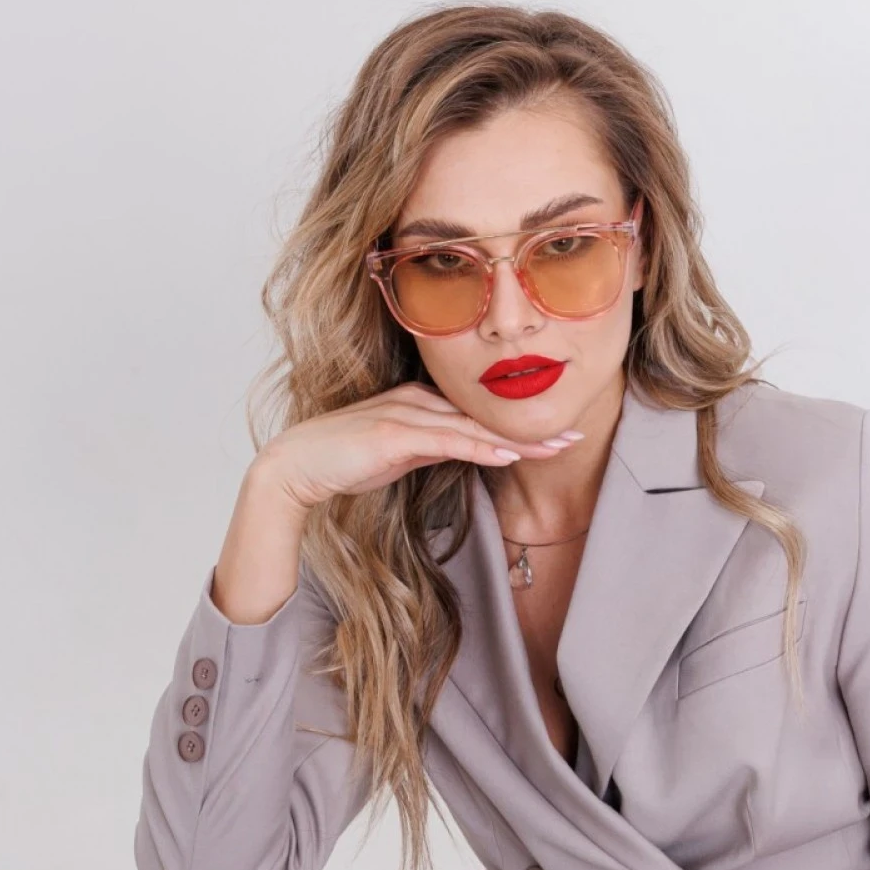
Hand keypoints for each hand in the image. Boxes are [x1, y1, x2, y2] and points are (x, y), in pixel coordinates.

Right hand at [255, 382, 579, 511]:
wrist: (293, 469)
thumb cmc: (341, 462)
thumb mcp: (400, 454)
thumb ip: (433, 447)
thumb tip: (470, 449)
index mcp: (419, 400)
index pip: (479, 413)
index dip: (519, 424)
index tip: (558, 434)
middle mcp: (416, 400)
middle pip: (485, 414)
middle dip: (532, 427)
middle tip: (577, 435)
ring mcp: (403, 413)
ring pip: (473, 425)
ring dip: (518, 438)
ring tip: (558, 448)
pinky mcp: (391, 433)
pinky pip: (446, 439)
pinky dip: (480, 446)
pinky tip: (508, 455)